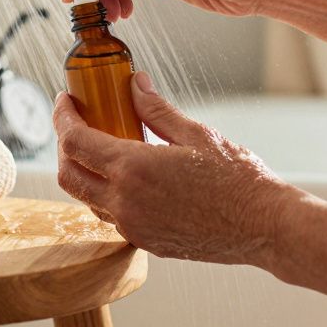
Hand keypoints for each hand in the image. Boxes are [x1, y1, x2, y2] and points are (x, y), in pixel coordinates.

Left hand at [53, 71, 297, 264]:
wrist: (264, 227)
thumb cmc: (238, 179)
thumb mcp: (196, 134)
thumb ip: (156, 110)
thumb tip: (134, 84)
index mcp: (132, 169)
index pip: (74, 142)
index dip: (62, 117)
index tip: (65, 100)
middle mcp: (124, 203)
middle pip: (68, 175)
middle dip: (64, 146)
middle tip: (77, 123)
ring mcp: (133, 227)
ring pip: (88, 199)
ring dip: (86, 173)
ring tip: (105, 147)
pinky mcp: (146, 242)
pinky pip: (112, 217)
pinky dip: (108, 195)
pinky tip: (130, 178)